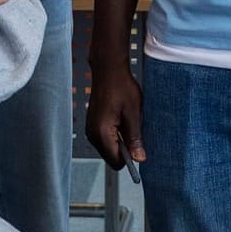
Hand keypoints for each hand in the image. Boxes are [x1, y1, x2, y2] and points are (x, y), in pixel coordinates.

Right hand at [87, 58, 145, 172]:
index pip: (116, 162)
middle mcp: (93, 134)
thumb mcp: (133, 113)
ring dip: (120, 140)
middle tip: (134, 128)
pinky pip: (105, 138)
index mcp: (102, 133)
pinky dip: (115, 134)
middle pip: (112, 157)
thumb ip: (135, 138)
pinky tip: (121, 118)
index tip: (139, 147)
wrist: (108, 69)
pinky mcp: (92, 124)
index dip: (130, 158)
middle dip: (125, 149)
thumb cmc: (121, 86)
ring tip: (127, 120)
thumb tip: (139, 158)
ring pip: (109, 148)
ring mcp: (91, 129)